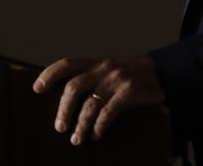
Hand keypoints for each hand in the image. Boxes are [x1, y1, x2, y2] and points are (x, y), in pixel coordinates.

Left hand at [32, 55, 164, 145]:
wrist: (166, 72)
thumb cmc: (134, 74)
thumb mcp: (112, 70)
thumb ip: (93, 78)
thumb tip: (69, 100)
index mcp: (97, 62)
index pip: (68, 63)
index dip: (50, 74)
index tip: (36, 88)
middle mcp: (104, 69)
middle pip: (74, 87)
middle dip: (63, 109)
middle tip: (60, 127)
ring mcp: (117, 80)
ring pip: (90, 104)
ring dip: (80, 125)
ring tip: (76, 140)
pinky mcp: (130, 92)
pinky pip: (109, 111)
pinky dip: (99, 125)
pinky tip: (96, 135)